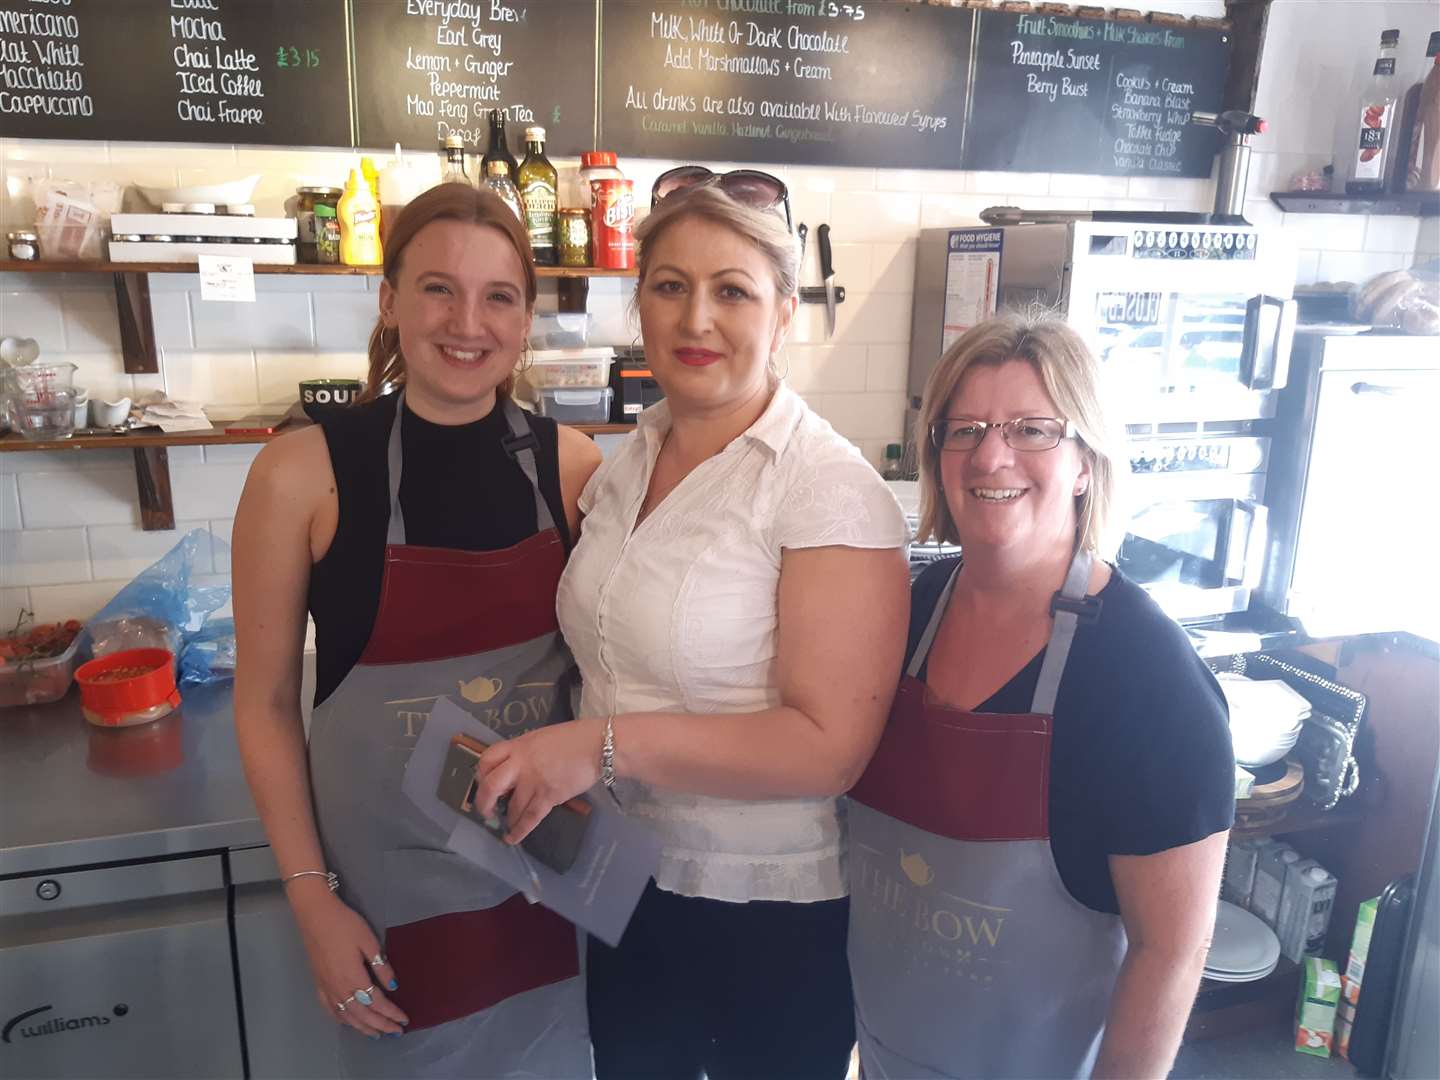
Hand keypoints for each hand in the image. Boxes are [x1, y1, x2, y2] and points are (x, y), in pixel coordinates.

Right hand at [289, 886, 408, 1037]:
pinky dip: (342, 1020)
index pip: (377, 1003)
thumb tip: (393, 986)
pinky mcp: (318, 983)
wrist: (315, 915)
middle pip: (363, 1015)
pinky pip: (330, 1009)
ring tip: (376, 1034)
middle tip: (396, 1032)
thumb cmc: (345, 925)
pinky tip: (348, 1022)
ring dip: (363, 1027)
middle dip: (381, 1025)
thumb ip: (381, 966)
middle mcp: (339, 989)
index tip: (404, 1020)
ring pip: (346, 1016)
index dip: (391, 1013)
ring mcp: (327, 988)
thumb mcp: (368, 941)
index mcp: (354, 978)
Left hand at [473, 717, 604, 843]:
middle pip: (490, 785)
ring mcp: (533, 782)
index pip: (487, 759)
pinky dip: (519, 831)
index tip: (483, 783)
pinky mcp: (549, 797)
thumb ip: (526, 752)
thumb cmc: (575, 737)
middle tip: (486, 811)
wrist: (599, 746)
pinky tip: (512, 838)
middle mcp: (520, 764)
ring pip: (511, 806)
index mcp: (518, 746)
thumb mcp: (542, 738)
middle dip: (484, 802)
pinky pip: (529, 818)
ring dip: (507, 818)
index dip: (481, 774)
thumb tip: (517, 766)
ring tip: (507, 824)